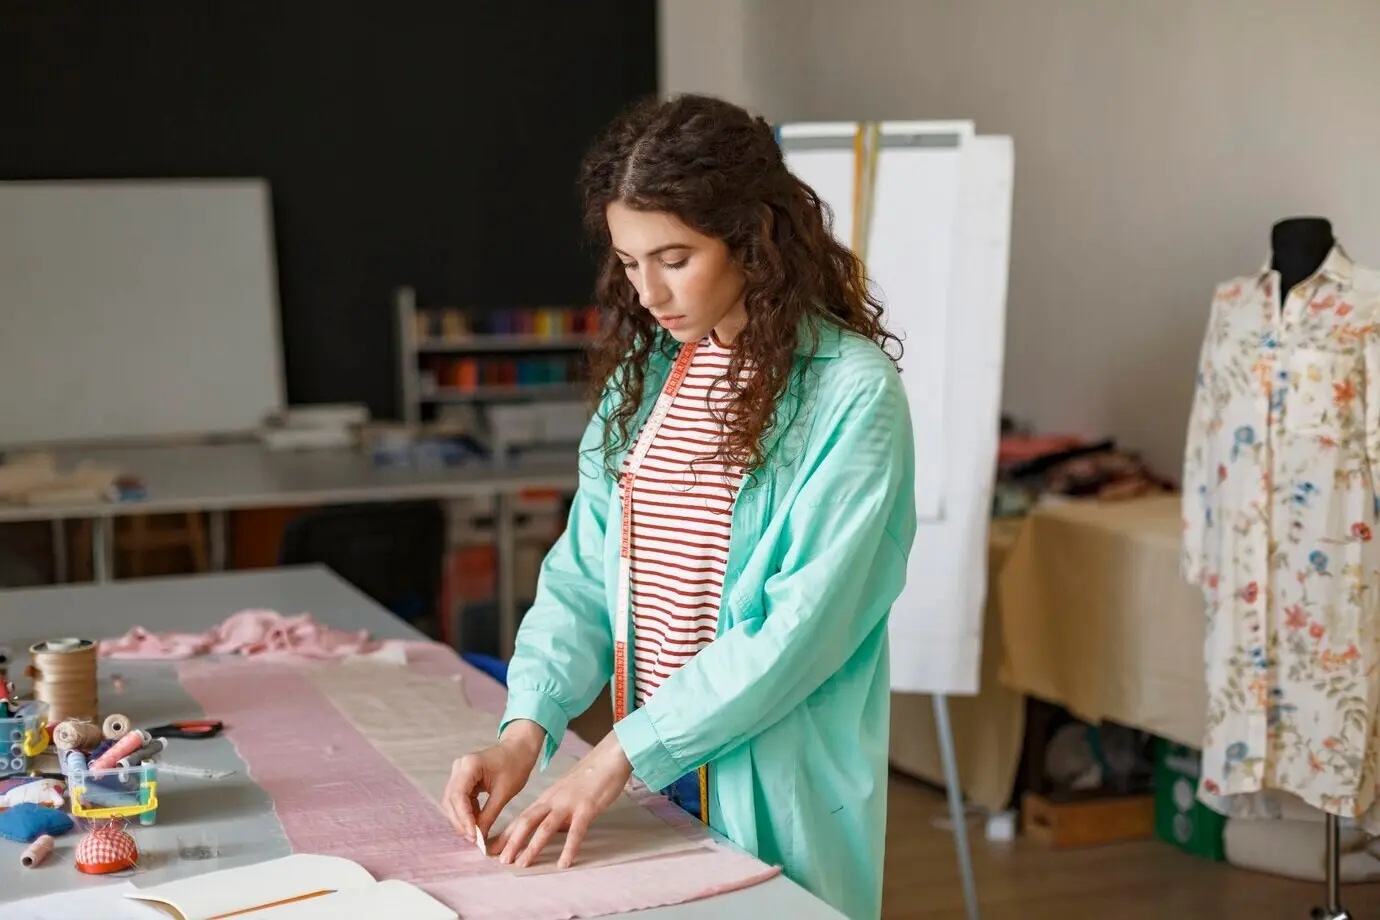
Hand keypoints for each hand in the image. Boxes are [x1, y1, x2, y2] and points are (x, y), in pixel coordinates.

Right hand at [442, 719, 543, 845]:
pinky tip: (476, 824)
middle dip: (460, 821)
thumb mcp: (504, 793)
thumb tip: (479, 838)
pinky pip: (460, 799)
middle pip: (451, 800)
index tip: (473, 836)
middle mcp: (459, 767)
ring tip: (475, 835)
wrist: (520, 748)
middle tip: (473, 840)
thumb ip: (489, 815)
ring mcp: (459, 772)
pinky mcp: (464, 778)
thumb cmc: (516, 765)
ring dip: (462, 819)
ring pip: (453, 801)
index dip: (463, 819)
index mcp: (469, 765)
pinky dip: (466, 812)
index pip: (458, 796)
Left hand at [494, 730, 632, 868]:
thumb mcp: (566, 795)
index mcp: (547, 798)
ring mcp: (569, 803)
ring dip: (532, 846)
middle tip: (501, 860)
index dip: (506, 834)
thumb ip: (557, 813)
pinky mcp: (586, 807)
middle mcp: (553, 800)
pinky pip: (576, 830)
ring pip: (545, 826)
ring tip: (522, 863)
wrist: (608, 758)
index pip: (521, 818)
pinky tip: (564, 863)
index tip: (491, 850)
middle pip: (527, 821)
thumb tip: (551, 834)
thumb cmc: (589, 778)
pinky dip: (569, 848)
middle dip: (512, 841)